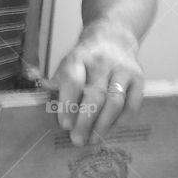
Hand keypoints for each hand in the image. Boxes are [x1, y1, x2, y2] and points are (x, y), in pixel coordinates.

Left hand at [50, 22, 143, 144]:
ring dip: (103, 124)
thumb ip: (54, 83)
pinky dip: (120, 120)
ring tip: (92, 139)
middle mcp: (102, 62)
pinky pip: (132, 104)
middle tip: (77, 140)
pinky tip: (110, 129)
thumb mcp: (66, 64)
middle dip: (85, 121)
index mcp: (78, 57)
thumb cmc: (85, 59)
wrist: (114, 38)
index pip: (73, 81)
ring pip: (115, 102)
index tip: (65, 125)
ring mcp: (123, 70)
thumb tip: (39, 95)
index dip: (68, 104)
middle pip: (95, 95)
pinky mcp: (139, 78)